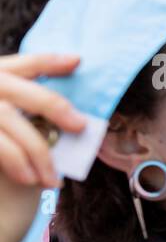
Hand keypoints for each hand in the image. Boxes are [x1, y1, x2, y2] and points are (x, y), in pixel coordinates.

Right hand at [0, 53, 84, 241]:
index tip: (77, 61)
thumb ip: (34, 112)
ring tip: (52, 179)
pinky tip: (33, 181)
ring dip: (37, 149)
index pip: (21, 64)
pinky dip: (18, 161)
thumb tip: (77, 117)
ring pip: (8, 119)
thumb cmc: (7, 152)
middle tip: (80, 126)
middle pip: (16, 88)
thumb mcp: (18, 124)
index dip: (47, 60)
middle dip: (51, 104)